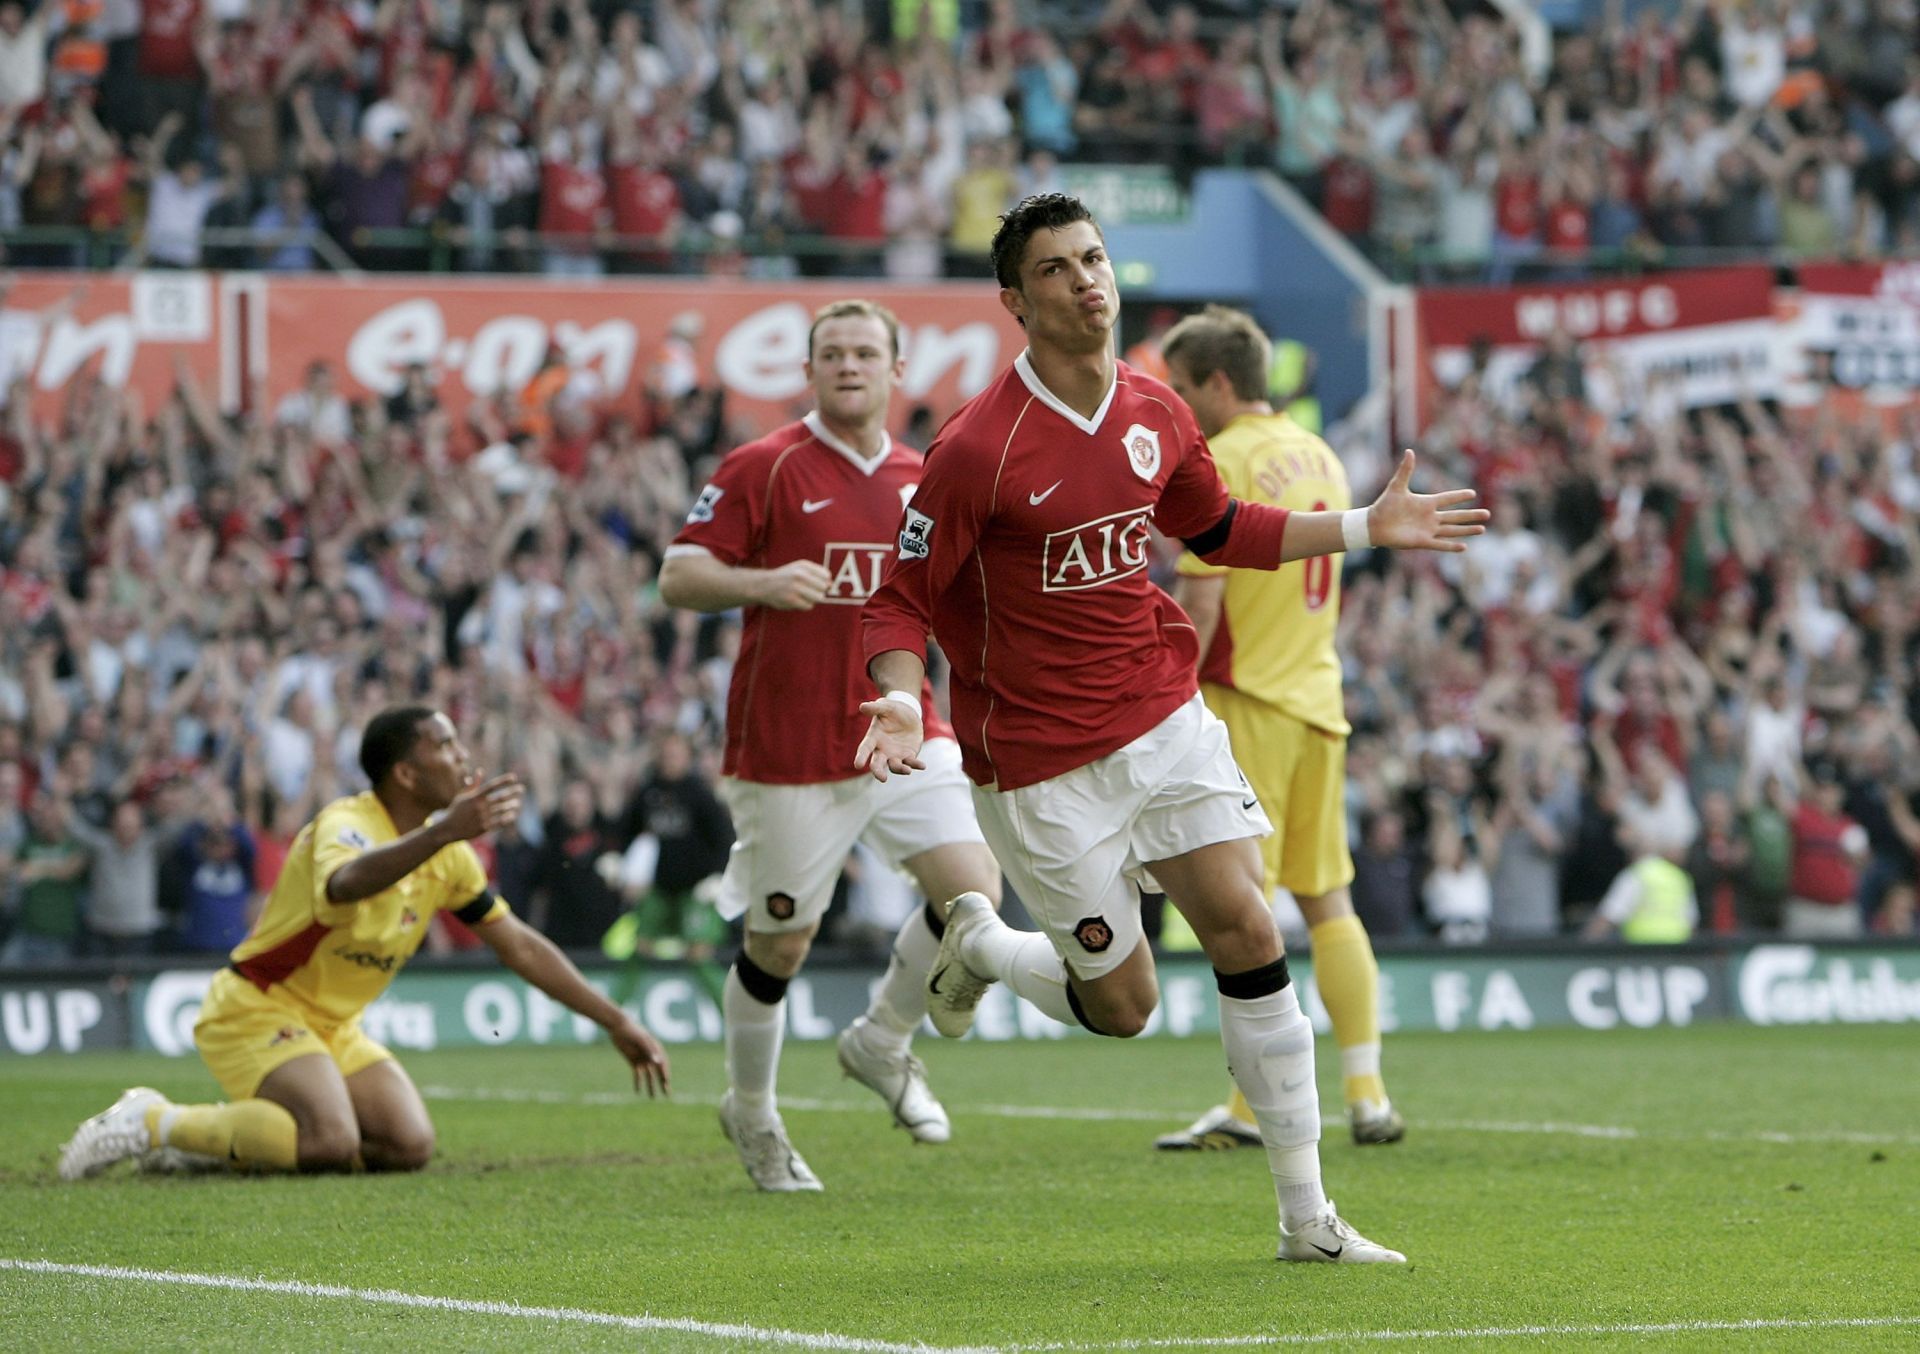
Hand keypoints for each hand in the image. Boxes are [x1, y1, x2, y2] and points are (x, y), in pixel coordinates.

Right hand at [438, 772, 522, 840]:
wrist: (448, 829)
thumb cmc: (457, 810)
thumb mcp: (463, 796)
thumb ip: (474, 785)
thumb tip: (480, 771)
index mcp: (474, 797)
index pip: (492, 786)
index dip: (503, 781)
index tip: (513, 777)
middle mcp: (479, 806)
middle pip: (500, 797)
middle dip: (513, 792)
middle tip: (521, 789)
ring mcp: (482, 817)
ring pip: (502, 810)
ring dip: (512, 806)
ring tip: (517, 803)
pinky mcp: (484, 828)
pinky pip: (500, 822)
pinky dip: (508, 818)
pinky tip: (513, 815)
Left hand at [610, 1017, 670, 1096]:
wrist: (618, 1027)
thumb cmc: (631, 1031)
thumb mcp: (640, 1040)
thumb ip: (649, 1050)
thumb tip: (657, 1063)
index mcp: (656, 1049)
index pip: (663, 1064)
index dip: (665, 1073)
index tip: (666, 1083)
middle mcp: (651, 1055)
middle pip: (658, 1072)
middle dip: (663, 1083)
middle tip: (667, 1094)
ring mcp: (642, 1059)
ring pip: (648, 1076)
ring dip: (651, 1086)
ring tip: (653, 1097)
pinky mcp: (633, 1062)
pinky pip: (637, 1075)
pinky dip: (638, 1082)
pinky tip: (638, 1092)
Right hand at [755, 560, 831, 609]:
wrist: (764, 585)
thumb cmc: (786, 576)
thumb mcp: (799, 567)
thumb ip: (816, 573)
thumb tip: (831, 584)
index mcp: (803, 565)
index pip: (826, 575)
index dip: (825, 581)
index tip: (818, 583)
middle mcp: (799, 575)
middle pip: (824, 587)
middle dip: (820, 591)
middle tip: (809, 590)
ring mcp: (795, 588)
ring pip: (818, 598)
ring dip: (814, 599)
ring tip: (805, 596)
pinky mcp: (792, 600)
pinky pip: (809, 606)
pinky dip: (806, 605)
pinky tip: (798, 600)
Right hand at [854, 697, 925, 781]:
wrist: (908, 714)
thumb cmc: (892, 710)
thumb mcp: (885, 706)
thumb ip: (875, 708)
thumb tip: (862, 707)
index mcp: (873, 738)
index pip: (865, 749)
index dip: (861, 757)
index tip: (857, 765)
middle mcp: (882, 750)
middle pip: (877, 764)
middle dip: (878, 772)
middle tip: (882, 778)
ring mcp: (895, 755)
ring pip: (895, 766)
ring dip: (900, 769)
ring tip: (907, 770)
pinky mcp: (908, 756)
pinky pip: (911, 762)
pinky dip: (916, 765)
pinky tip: (922, 766)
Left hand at [1365, 450, 1489, 552]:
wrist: (1373, 524)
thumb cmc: (1384, 505)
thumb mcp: (1396, 486)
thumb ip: (1406, 470)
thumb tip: (1409, 451)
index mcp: (1426, 503)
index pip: (1447, 499)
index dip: (1459, 496)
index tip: (1472, 494)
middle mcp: (1430, 517)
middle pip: (1455, 516)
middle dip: (1471, 516)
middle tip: (1487, 514)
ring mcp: (1427, 530)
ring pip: (1452, 530)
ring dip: (1466, 530)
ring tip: (1482, 529)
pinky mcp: (1422, 541)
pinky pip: (1439, 544)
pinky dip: (1451, 546)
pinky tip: (1464, 547)